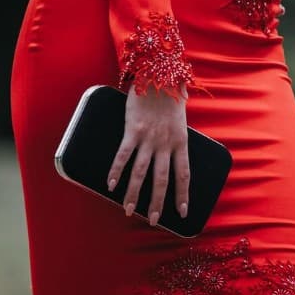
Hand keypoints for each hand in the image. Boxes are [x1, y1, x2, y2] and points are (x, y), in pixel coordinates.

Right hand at [106, 82, 190, 226]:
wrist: (158, 74)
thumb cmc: (170, 95)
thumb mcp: (180, 119)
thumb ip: (177, 138)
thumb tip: (175, 154)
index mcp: (182, 142)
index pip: (184, 175)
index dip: (183, 195)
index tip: (182, 212)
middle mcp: (166, 144)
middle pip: (162, 180)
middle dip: (157, 203)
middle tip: (152, 220)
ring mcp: (149, 138)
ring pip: (141, 173)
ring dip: (134, 194)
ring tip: (130, 210)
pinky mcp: (132, 131)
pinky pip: (123, 155)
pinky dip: (116, 171)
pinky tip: (110, 185)